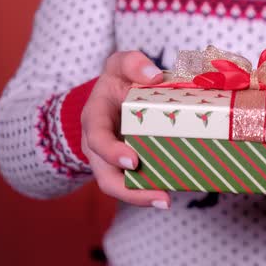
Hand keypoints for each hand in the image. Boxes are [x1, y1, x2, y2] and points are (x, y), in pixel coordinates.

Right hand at [81, 51, 170, 208]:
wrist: (112, 99)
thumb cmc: (119, 81)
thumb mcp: (120, 64)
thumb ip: (132, 63)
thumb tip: (154, 76)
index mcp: (95, 118)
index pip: (97, 138)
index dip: (112, 152)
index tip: (133, 161)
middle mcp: (99, 145)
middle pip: (106, 175)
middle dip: (129, 190)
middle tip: (159, 196)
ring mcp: (112, 160)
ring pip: (119, 187)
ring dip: (141, 198)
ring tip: (166, 201)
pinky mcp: (129, 168)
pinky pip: (135, 185)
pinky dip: (150, 192)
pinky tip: (170, 194)